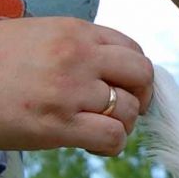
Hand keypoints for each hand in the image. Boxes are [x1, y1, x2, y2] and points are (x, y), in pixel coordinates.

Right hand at [0, 17, 153, 155]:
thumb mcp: (35, 38)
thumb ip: (75, 48)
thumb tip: (112, 71)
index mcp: (73, 31)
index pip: (132, 49)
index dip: (134, 73)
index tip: (122, 87)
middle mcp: (77, 56)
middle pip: (142, 75)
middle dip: (140, 96)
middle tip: (122, 110)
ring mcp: (69, 90)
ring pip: (130, 110)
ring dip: (121, 125)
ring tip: (96, 129)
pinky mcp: (59, 124)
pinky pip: (113, 137)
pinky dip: (110, 146)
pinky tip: (91, 145)